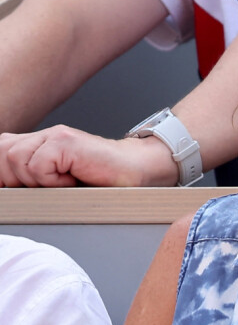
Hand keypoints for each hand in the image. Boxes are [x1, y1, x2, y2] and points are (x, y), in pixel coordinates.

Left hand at [0, 125, 178, 187]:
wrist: (136, 169)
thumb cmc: (102, 180)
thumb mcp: (58, 181)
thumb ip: (31, 176)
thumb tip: (6, 188)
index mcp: (38, 143)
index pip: (0, 152)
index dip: (3, 175)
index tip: (21, 189)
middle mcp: (44, 135)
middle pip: (1, 154)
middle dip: (15, 179)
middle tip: (48, 187)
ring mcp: (55, 135)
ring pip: (15, 160)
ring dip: (37, 180)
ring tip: (64, 181)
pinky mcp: (66, 141)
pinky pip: (38, 166)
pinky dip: (53, 180)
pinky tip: (73, 178)